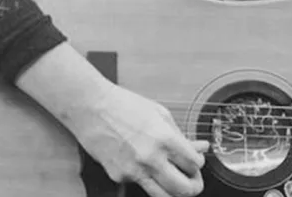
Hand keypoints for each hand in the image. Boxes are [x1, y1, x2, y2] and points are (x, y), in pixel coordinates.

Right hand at [69, 84, 209, 196]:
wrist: (91, 107)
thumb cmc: (124, 105)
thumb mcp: (160, 114)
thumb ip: (182, 135)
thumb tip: (200, 147)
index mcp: (165, 139)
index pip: (195, 165)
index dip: (198, 164)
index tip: (195, 161)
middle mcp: (151, 158)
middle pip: (184, 189)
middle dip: (193, 186)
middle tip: (192, 180)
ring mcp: (134, 171)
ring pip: (163, 196)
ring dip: (173, 191)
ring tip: (174, 180)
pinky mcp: (119, 176)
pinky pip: (140, 184)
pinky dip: (146, 178)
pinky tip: (144, 164)